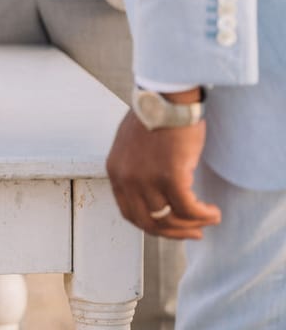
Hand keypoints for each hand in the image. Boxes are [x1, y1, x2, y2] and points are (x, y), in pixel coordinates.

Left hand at [106, 111, 220, 238]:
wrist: (167, 95)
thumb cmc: (156, 113)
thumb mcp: (132, 144)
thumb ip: (136, 168)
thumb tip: (152, 190)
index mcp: (115, 171)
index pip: (130, 212)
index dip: (152, 225)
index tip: (170, 227)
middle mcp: (127, 179)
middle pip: (149, 221)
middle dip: (173, 233)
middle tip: (193, 233)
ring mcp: (147, 179)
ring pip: (170, 218)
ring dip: (193, 224)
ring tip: (209, 219)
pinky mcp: (170, 176)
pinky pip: (188, 208)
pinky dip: (202, 214)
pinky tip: (213, 212)